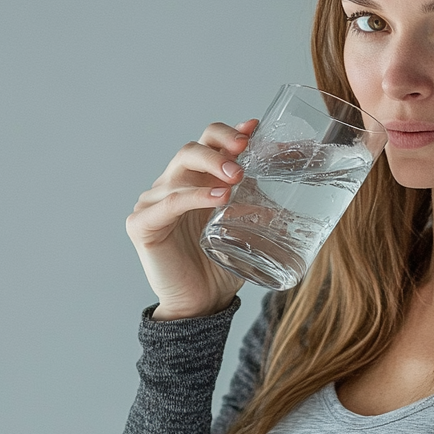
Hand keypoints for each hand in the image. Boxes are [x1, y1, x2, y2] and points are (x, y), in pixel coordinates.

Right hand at [126, 119, 258, 319]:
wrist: (202, 304)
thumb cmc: (222, 265)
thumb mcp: (246, 225)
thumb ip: (260, 199)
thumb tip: (292, 172)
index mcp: (194, 181)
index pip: (206, 143)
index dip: (228, 133)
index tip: (253, 128)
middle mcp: (171, 186)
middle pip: (190, 149)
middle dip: (219, 146)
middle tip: (245, 153)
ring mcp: (152, 203)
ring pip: (178, 170)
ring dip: (210, 167)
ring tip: (237, 178)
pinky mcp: (141, 224)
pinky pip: (167, 203)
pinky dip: (194, 196)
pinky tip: (217, 198)